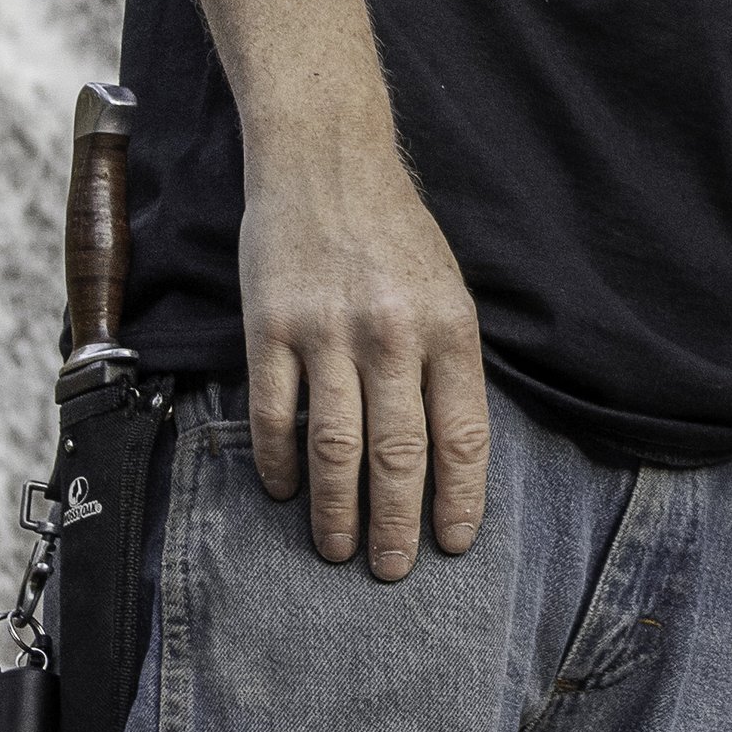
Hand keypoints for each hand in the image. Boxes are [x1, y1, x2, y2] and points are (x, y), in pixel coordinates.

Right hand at [240, 128, 488, 579]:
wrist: (325, 160)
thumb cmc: (394, 232)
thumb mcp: (448, 288)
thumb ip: (448, 361)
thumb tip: (450, 451)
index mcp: (449, 328)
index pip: (461, 436)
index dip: (460, 499)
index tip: (453, 544)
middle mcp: (392, 335)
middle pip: (398, 456)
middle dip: (397, 525)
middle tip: (390, 570)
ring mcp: (327, 333)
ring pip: (335, 448)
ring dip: (337, 510)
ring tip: (337, 550)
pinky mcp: (270, 328)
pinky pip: (275, 414)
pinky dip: (277, 463)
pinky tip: (283, 492)